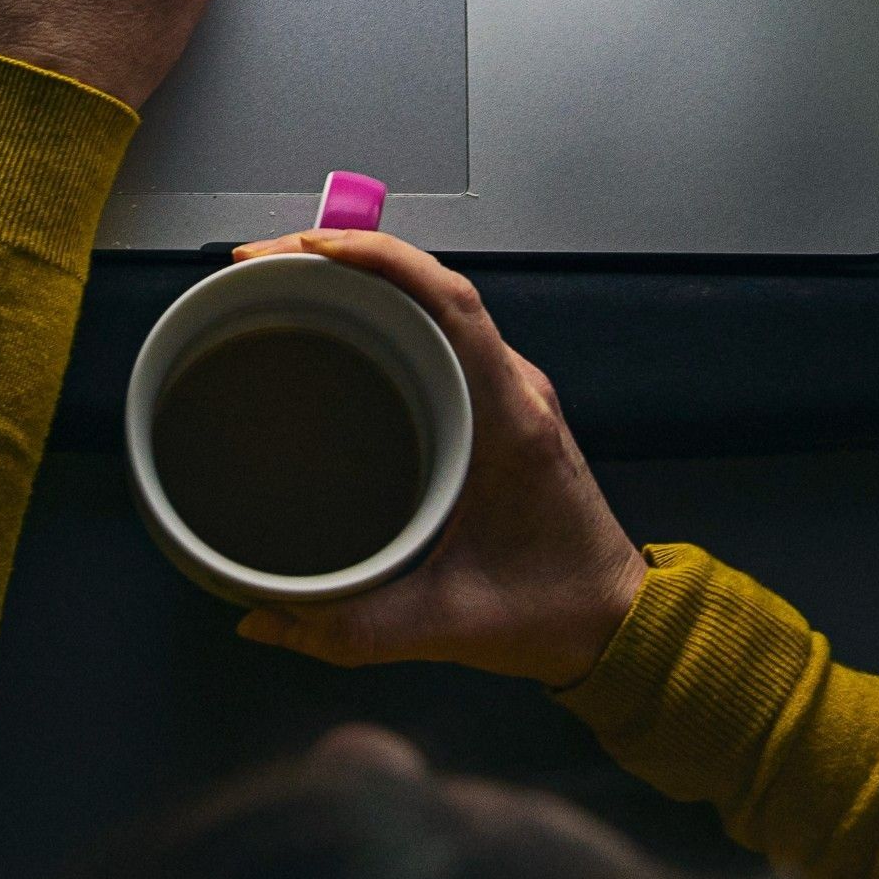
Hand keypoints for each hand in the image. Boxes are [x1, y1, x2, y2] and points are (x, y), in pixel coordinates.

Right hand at [227, 227, 648, 687]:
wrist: (616, 624)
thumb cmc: (554, 610)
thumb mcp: (446, 625)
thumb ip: (351, 630)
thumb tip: (262, 619)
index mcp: (509, 420)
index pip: (453, 302)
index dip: (381, 259)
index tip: (310, 248)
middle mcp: (513, 390)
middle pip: (430, 285)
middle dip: (344, 257)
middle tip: (263, 263)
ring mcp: (508, 393)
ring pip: (434, 303)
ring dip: (362, 279)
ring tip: (283, 279)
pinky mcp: (497, 408)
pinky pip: (439, 334)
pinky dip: (383, 313)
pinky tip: (335, 326)